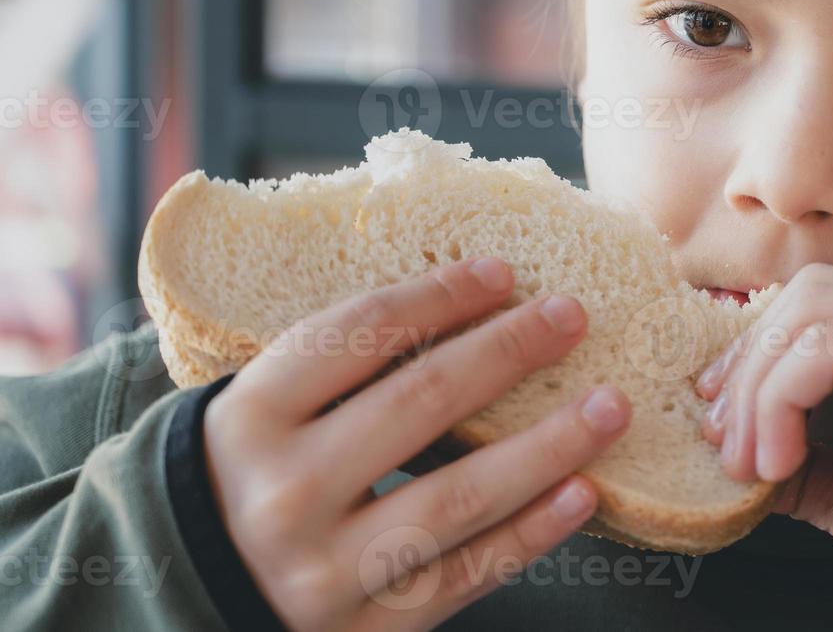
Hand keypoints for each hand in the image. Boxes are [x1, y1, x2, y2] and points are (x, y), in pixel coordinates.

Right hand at [203, 257, 631, 630]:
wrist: (186, 593)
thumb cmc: (249, 475)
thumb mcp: (264, 409)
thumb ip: (341, 363)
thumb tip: (471, 294)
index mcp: (249, 418)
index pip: (357, 336)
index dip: (438, 295)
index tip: (504, 271)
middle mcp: (283, 492)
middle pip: (419, 404)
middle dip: (508, 352)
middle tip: (574, 316)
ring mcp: (323, 570)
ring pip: (456, 497)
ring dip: (548, 446)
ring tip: (610, 406)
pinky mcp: (362, 630)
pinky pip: (465, 576)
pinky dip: (531, 533)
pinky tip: (583, 492)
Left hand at [694, 264, 832, 560]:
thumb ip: (809, 463)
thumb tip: (742, 450)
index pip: (823, 297)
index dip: (757, 345)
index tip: (720, 409)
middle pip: (812, 293)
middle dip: (750, 363)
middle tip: (725, 441)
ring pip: (813, 312)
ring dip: (757, 389)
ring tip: (748, 463)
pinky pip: (826, 350)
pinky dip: (779, 402)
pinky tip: (780, 463)